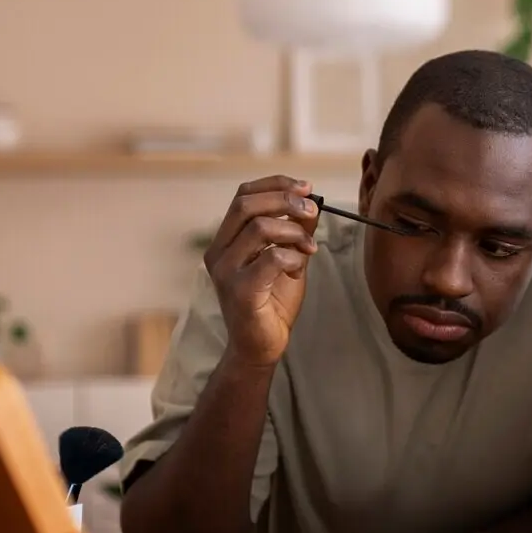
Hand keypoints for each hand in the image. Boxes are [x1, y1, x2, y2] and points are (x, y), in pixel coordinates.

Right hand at [204, 175, 320, 366]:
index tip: (305, 187)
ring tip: (309, 247)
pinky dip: (292, 257)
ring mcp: (226, 272)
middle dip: (285, 200)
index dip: (275, 185)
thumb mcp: (288, 258)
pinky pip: (271, 258)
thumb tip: (310, 204)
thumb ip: (294, 232)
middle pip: (246, 204)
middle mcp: (218, 252)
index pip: (242, 195)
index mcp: (225, 241)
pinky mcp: (240, 291)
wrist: (261, 347)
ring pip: (259, 228)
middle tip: (312, 210)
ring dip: (294, 232)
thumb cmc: (271, 303)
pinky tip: (298, 269)